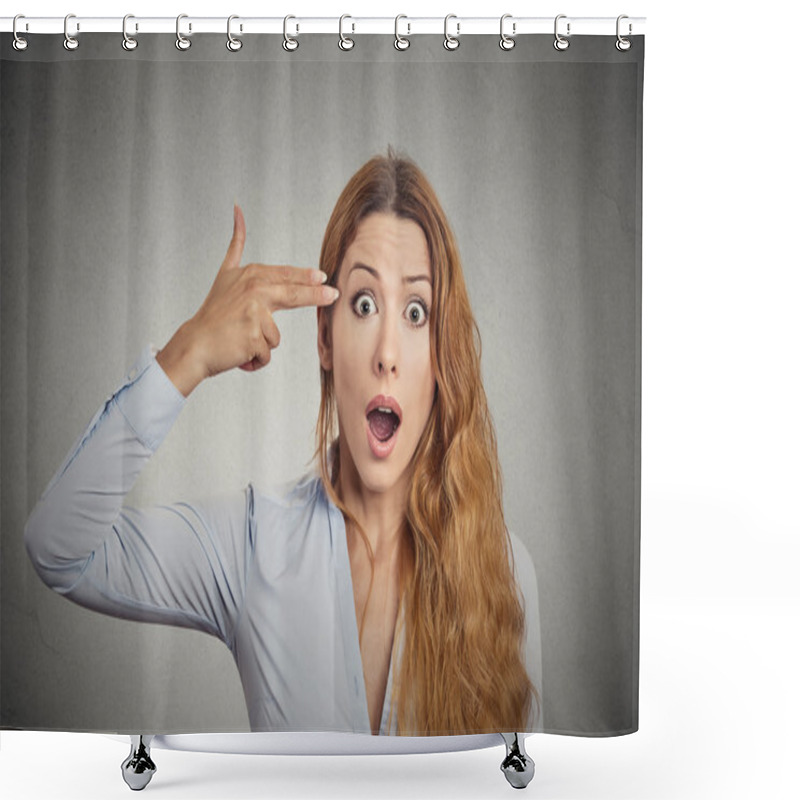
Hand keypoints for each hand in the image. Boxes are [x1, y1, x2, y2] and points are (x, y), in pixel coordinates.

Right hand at [156, 205, 338, 396]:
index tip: (324, 278)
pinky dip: (256, 359)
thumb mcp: (226, 272)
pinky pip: (268, 352)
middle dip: (317, 295)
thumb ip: (237, 244)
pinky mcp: (254, 336)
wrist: (195, 343)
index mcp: (252, 275)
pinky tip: (239, 350)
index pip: (287, 276)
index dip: (307, 278)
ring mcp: (254, 313)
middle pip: (295, 294)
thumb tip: (238, 210)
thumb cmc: (213, 314)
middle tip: (333, 294)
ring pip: (276, 336)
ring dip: (262, 344)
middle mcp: (254, 290)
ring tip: (241, 337)